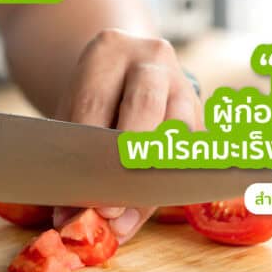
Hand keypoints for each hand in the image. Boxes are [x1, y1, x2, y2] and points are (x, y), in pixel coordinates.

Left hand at [52, 28, 201, 242]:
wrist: (128, 73)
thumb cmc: (95, 101)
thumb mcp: (73, 118)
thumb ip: (72, 162)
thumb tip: (69, 221)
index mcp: (109, 50)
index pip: (97, 103)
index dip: (93, 154)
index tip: (90, 199)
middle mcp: (152, 58)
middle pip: (144, 108)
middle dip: (128, 162)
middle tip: (112, 208)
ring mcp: (183, 82)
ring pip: (177, 132)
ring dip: (154, 178)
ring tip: (130, 213)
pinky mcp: (203, 111)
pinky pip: (192, 152)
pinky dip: (170, 183)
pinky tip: (148, 205)